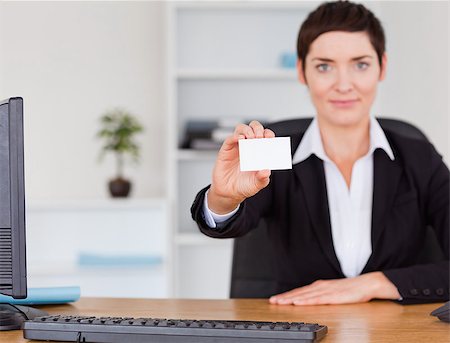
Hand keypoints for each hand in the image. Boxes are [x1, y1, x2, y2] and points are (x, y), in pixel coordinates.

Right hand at [208, 121, 274, 213]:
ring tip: (251, 138)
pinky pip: (230, 138)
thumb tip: (267, 170)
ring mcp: (237, 147)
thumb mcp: (257, 185)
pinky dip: (235, 136)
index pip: (265, 136)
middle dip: (258, 129)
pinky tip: (240, 140)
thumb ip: (263, 178)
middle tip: (260, 137)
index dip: (268, 134)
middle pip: (254, 128)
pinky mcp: (226, 150)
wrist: (228, 193)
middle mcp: (248, 147)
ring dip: (247, 130)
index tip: (270, 138)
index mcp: (259, 152)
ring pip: (241, 129)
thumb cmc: (244, 186)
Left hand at [269, 272, 400, 304]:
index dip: (287, 295)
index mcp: (319, 286)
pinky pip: (317, 300)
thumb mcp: (332, 292)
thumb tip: (310, 301)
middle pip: (299, 293)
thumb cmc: (351, 289)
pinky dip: (306, 301)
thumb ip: (321, 296)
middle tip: (272, 300)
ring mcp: (326, 291)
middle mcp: (320, 287)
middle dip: (285, 297)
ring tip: (280, 302)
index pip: (300, 292)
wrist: (366, 284)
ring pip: (305, 296)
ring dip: (291, 299)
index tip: (276, 298)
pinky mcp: (333, 296)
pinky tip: (298, 303)